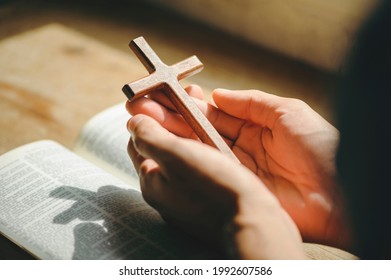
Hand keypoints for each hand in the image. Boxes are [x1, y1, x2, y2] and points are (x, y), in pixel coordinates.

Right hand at [126, 86, 350, 249]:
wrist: (339, 194)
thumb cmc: (318, 145)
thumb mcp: (287, 111)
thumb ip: (249, 102)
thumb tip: (215, 94)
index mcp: (251, 128)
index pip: (210, 114)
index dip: (185, 103)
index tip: (161, 92)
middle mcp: (237, 149)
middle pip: (197, 131)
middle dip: (168, 117)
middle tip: (139, 105)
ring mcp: (232, 171)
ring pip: (194, 151)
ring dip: (168, 136)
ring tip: (140, 120)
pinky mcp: (231, 191)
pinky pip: (203, 174)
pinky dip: (182, 161)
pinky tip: (160, 148)